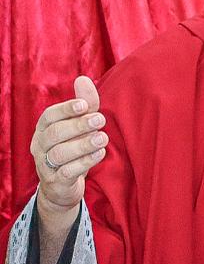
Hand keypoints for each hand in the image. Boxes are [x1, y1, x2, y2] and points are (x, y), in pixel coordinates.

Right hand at [29, 76, 105, 236]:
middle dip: (77, 125)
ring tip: (102, 137)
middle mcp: (40, 145)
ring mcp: (45, 165)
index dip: (66, 109)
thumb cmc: (73, 146)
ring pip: (59, 154)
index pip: (49, 116)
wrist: (63, 185)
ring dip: (83, 144)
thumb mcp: (80, 124)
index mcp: (44, 128)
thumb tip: (83, 79)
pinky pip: (67, 172)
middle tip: (100, 120)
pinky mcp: (56, 182)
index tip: (85, 105)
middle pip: (54, 134)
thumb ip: (85, 103)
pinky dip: (84, 163)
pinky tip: (100, 154)